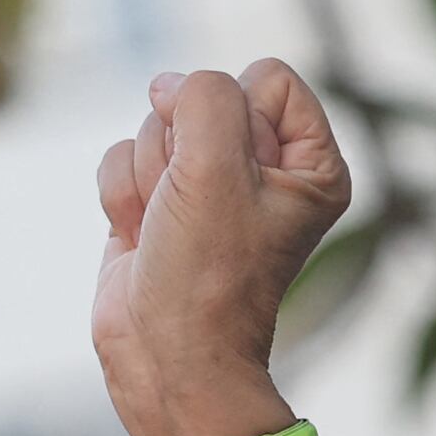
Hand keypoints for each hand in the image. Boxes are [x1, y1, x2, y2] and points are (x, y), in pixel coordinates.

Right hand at [91, 59, 352, 435]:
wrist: (164, 356)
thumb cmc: (206, 275)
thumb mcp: (216, 167)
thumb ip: (206, 96)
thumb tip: (172, 87)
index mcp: (312, 164)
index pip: (268, 78)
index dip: (235, 116)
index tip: (232, 180)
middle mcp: (266, 170)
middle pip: (205, 96)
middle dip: (182, 148)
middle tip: (191, 209)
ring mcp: (208, 185)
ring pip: (157, 123)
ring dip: (149, 177)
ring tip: (166, 228)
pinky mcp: (158, 201)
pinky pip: (123, 156)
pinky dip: (122, 197)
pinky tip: (141, 238)